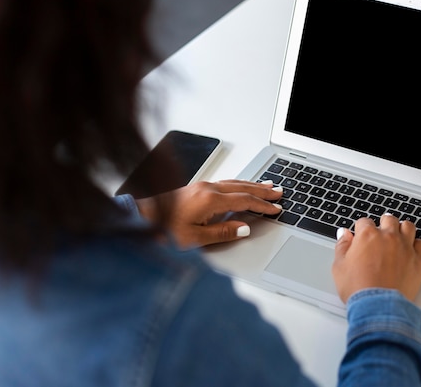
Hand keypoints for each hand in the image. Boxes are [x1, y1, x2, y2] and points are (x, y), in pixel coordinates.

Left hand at [136, 179, 282, 247]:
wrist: (141, 219)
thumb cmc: (164, 230)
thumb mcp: (196, 238)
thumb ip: (223, 232)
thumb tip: (244, 227)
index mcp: (211, 200)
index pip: (245, 200)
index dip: (263, 205)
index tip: (276, 209)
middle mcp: (208, 189)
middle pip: (243, 187)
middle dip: (263, 190)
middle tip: (279, 192)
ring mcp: (202, 186)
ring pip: (234, 183)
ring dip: (253, 184)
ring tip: (267, 185)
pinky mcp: (196, 188)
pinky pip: (225, 183)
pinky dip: (239, 184)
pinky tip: (242, 186)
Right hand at [332, 214, 420, 302]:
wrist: (378, 306)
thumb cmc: (358, 288)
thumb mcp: (339, 266)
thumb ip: (342, 246)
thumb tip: (343, 234)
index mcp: (367, 235)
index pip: (364, 222)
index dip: (360, 229)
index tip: (360, 236)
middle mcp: (388, 237)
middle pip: (388, 219)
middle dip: (383, 223)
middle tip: (380, 233)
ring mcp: (405, 247)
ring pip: (408, 226)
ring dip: (401, 229)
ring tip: (397, 236)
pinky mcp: (417, 260)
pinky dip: (416, 244)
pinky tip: (410, 249)